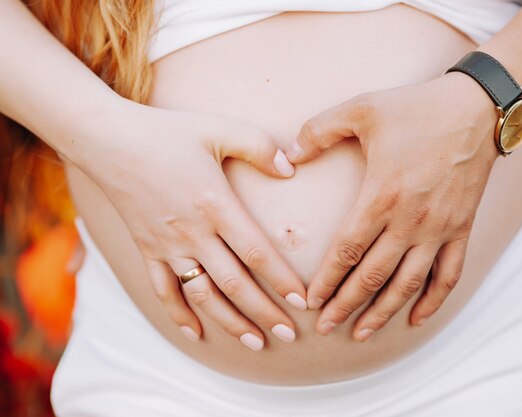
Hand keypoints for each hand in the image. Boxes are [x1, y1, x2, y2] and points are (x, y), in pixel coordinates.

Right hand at [70, 98, 307, 350]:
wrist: (107, 140)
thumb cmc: (167, 132)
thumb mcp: (218, 129)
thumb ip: (258, 147)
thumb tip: (291, 169)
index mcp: (216, 205)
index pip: (256, 252)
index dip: (281, 280)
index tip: (302, 302)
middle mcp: (193, 233)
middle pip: (234, 284)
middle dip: (264, 312)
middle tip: (288, 334)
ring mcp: (167, 246)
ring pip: (203, 295)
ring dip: (230, 322)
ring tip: (256, 342)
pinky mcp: (146, 250)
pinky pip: (162, 291)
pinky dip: (178, 315)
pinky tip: (196, 335)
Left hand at [287, 73, 498, 339]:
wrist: (478, 109)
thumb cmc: (417, 108)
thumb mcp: (362, 108)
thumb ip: (319, 131)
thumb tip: (288, 156)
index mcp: (382, 195)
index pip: (348, 250)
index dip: (328, 279)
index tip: (311, 300)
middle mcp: (411, 220)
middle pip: (373, 275)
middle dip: (346, 305)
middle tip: (326, 326)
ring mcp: (439, 228)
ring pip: (408, 283)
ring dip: (383, 312)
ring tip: (361, 333)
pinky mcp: (461, 229)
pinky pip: (448, 275)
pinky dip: (432, 301)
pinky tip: (415, 319)